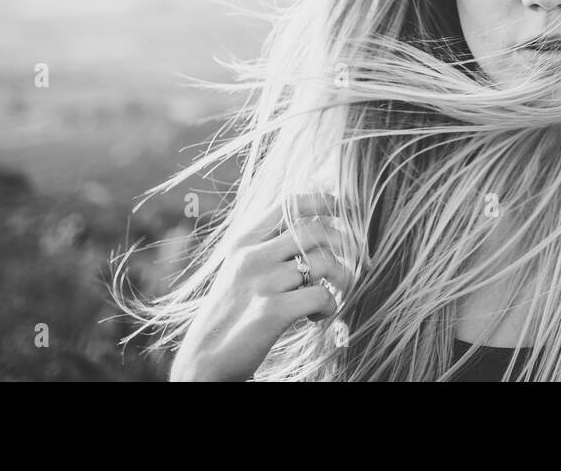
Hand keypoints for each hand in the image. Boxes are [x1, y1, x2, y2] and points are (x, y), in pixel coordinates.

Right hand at [170, 193, 356, 381]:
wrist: (203, 359)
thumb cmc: (231, 313)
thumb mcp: (241, 270)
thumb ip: (270, 247)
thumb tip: (314, 226)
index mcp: (244, 241)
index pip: (289, 204)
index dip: (322, 201)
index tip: (345, 207)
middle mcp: (252, 256)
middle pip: (314, 230)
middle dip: (344, 243)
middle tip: (357, 258)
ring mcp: (262, 283)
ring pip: (323, 262)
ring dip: (342, 277)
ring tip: (337, 291)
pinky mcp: (271, 311)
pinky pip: (320, 296)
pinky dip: (329, 306)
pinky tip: (317, 316)